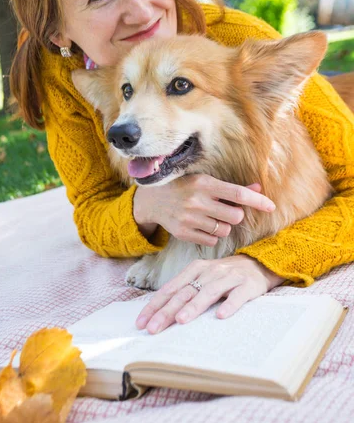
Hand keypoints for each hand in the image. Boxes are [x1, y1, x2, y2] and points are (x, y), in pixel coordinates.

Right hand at [134, 175, 274, 245]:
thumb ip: (232, 188)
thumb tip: (258, 187)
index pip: (238, 194)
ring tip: (211, 217)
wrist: (152, 200)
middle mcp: (197, 200)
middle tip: (226, 210)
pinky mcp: (183, 233)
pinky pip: (212, 240)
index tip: (271, 206)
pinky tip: (202, 225)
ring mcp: (189, 218)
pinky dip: (212, 235)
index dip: (258, 201)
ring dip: (223, 226)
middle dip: (236, 215)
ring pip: (224, 230)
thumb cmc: (185, 187)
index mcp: (205, 184)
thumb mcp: (206, 182)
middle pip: (235, 216)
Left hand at [135, 255, 283, 333]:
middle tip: (153, 329)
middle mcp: (210, 271)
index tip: (141, 323)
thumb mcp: (203, 278)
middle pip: (185, 292)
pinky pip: (238, 296)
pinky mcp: (248, 285)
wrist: (259, 263)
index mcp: (196, 269)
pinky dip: (230, 306)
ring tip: (181, 320)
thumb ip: (185, 291)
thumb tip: (159, 314)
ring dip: (194, 306)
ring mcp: (229, 277)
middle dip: (167, 311)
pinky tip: (221, 316)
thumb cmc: (225, 276)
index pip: (171, 288)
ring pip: (209, 292)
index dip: (155, 305)